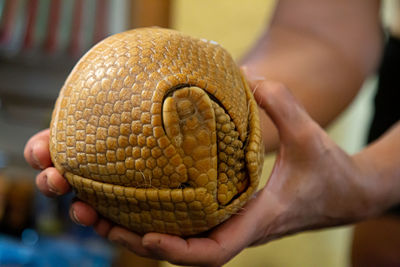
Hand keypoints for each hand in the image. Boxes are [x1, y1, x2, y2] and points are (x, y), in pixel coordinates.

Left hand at [24, 78, 374, 265]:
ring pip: (176, 237)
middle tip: (90, 217)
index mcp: (256, 221)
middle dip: (133, 240)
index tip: (147, 238)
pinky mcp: (227, 212)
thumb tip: (249, 80)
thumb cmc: (330, 172)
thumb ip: (283, 105)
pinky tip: (130, 195)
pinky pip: (185, 220)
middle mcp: (236, 226)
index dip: (179, 252)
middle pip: (179, 250)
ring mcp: (229, 221)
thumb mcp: (311, 136)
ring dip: (132, 229)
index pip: (214, 252)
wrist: (344, 193)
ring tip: (92, 211)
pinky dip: (155, 214)